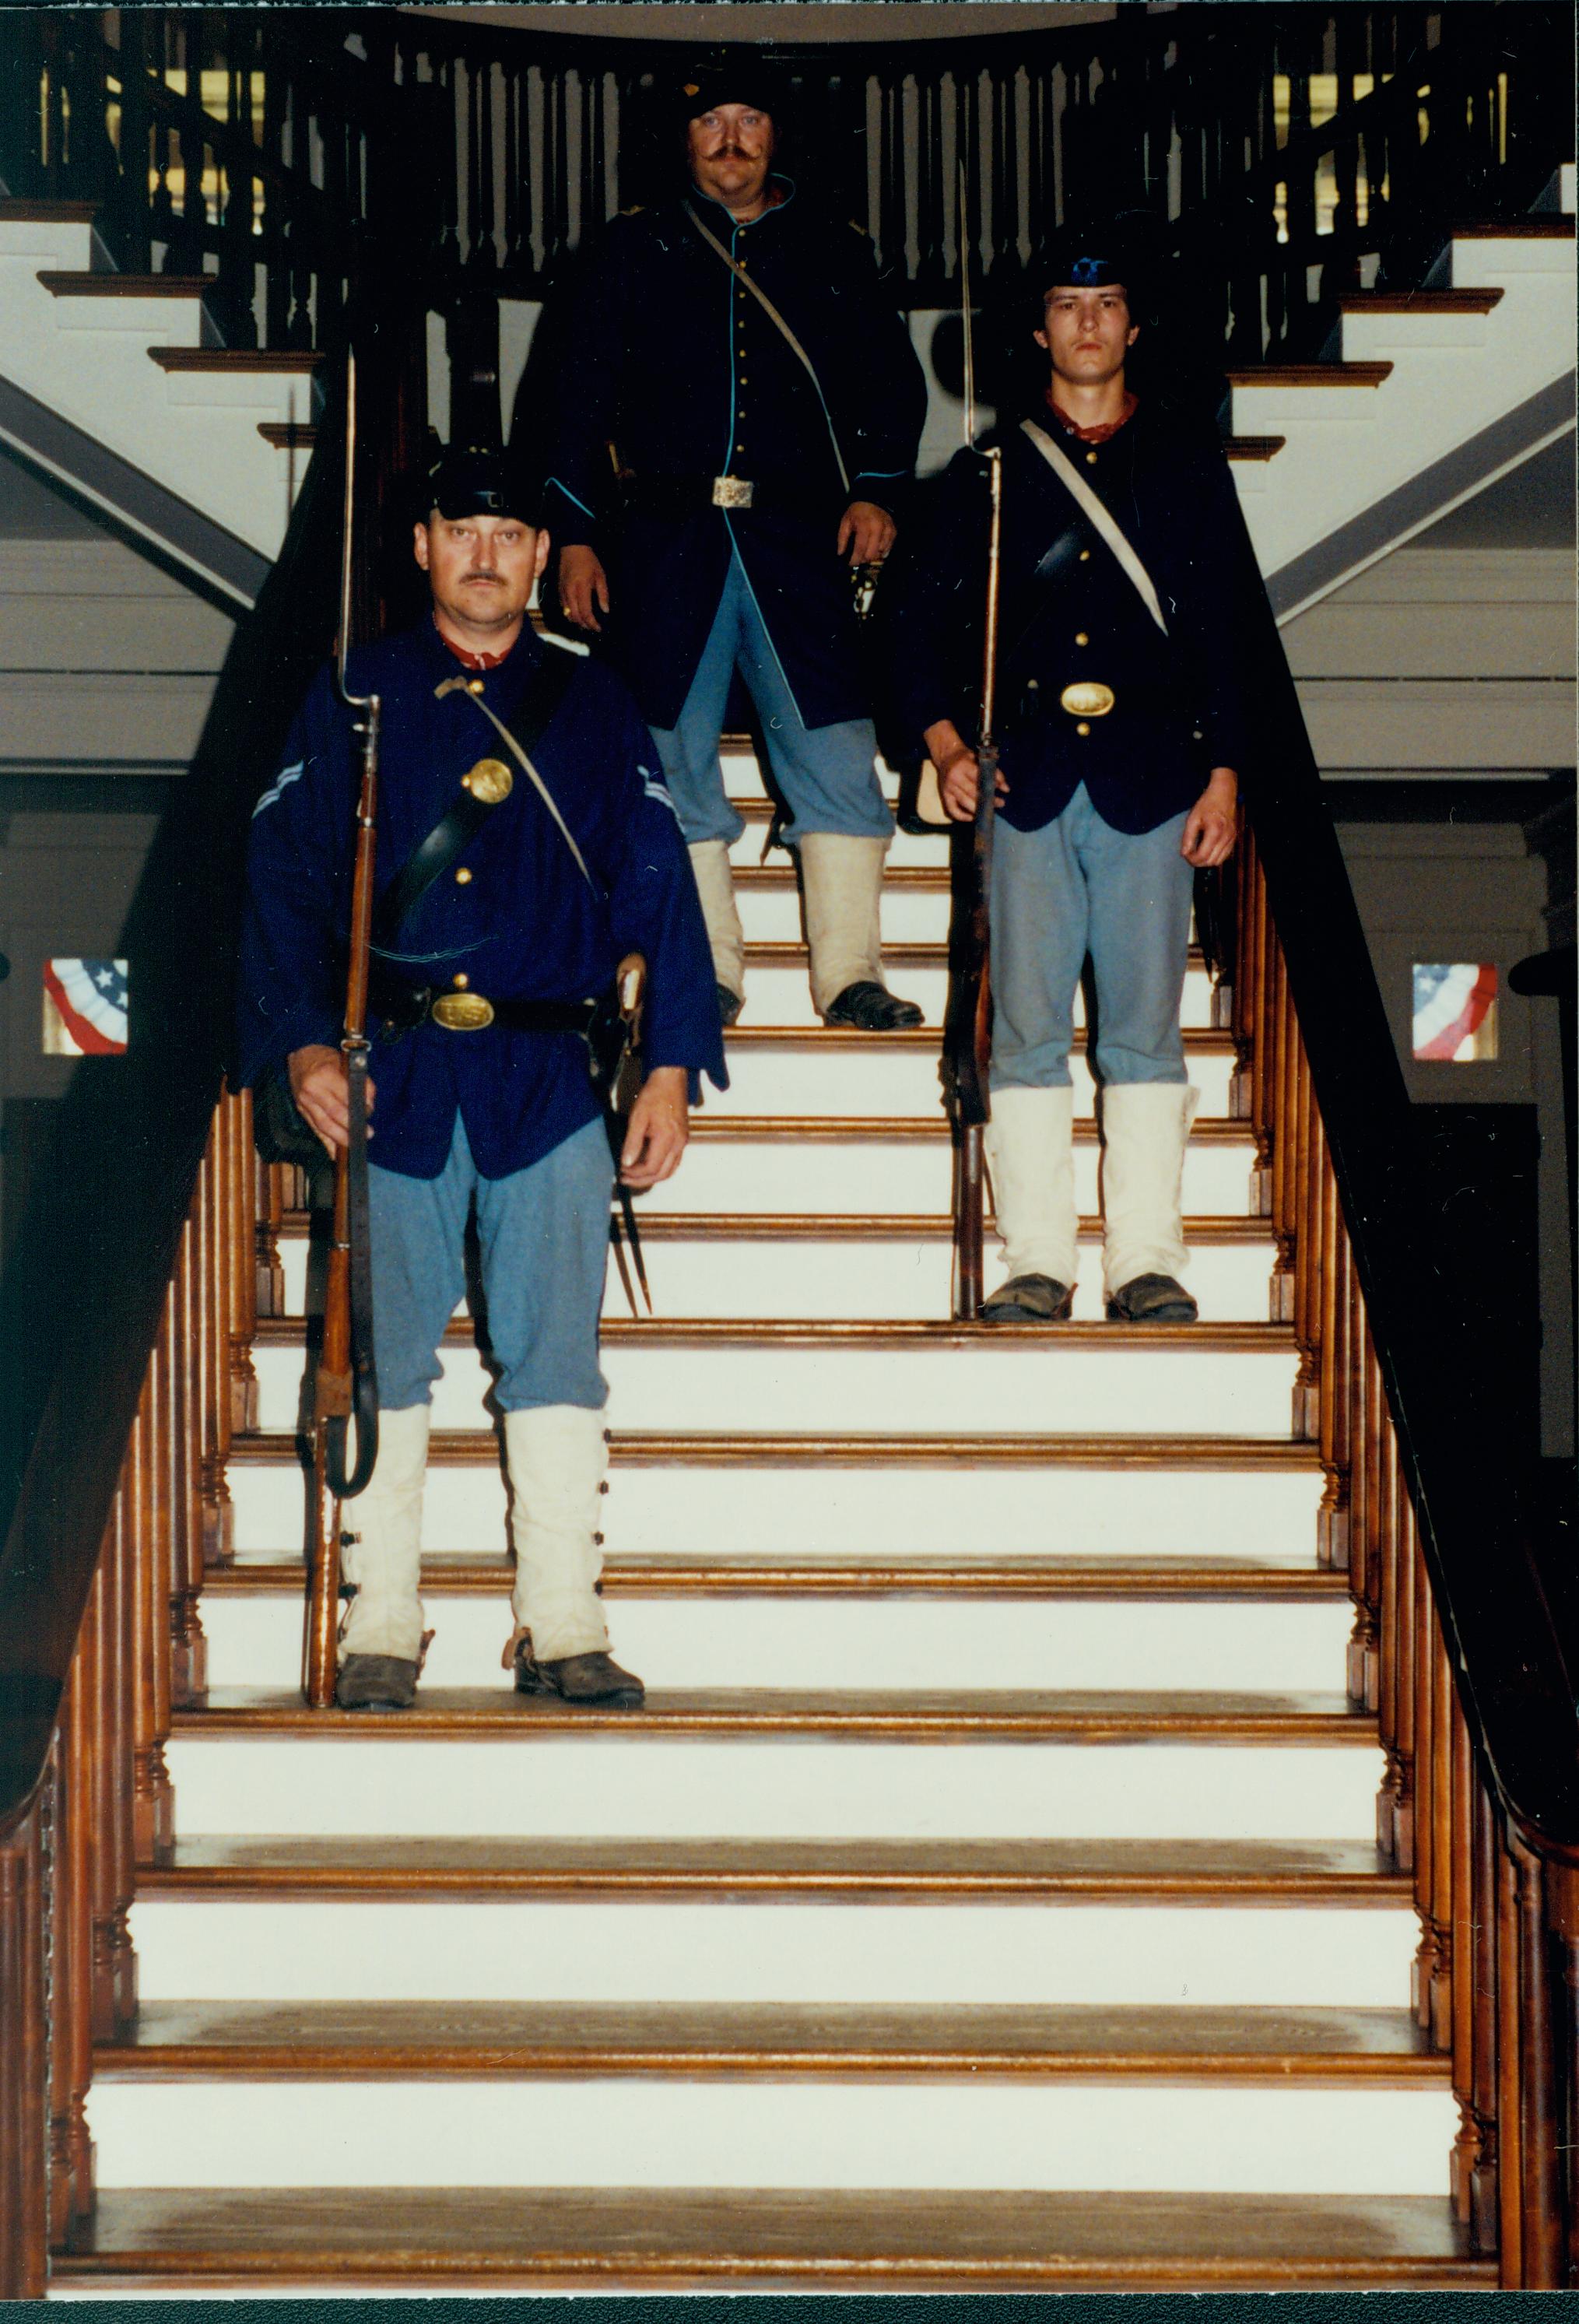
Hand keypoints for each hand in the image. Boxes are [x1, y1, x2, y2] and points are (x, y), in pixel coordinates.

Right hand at [288, 1043, 372, 1156]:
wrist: (300, 1058)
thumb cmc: (326, 1059)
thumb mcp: (346, 1063)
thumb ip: (362, 1082)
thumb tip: (369, 1105)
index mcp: (325, 1075)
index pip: (346, 1096)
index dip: (359, 1107)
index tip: (369, 1113)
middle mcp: (312, 1090)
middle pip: (334, 1114)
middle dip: (351, 1127)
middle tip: (367, 1134)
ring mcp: (304, 1103)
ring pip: (324, 1125)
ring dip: (340, 1138)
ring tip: (354, 1145)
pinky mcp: (302, 1111)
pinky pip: (315, 1130)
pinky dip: (326, 1144)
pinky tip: (335, 1155)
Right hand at [558, 544, 609, 632]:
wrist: (572, 548)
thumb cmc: (588, 561)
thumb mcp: (600, 576)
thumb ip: (603, 594)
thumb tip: (605, 610)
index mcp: (582, 588)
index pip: (585, 613)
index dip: (592, 623)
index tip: (599, 628)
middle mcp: (570, 592)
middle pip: (575, 617)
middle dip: (584, 625)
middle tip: (593, 627)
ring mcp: (562, 592)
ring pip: (567, 614)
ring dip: (577, 621)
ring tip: (586, 624)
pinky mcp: (558, 590)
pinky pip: (563, 607)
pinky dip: (570, 614)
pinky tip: (577, 615)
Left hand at [620, 1065, 688, 1190]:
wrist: (671, 1080)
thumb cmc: (654, 1095)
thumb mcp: (638, 1117)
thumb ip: (632, 1142)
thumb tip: (626, 1162)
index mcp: (667, 1138)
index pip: (652, 1167)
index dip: (635, 1173)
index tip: (622, 1171)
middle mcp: (679, 1143)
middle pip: (662, 1174)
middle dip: (643, 1180)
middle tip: (626, 1179)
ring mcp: (683, 1142)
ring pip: (670, 1171)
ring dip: (652, 1177)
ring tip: (635, 1176)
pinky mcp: (683, 1139)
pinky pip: (674, 1162)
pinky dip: (661, 1169)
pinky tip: (648, 1165)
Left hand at [836, 500, 896, 565]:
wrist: (873, 500)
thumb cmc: (857, 512)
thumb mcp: (846, 521)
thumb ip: (842, 538)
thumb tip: (840, 553)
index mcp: (864, 525)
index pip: (860, 548)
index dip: (855, 559)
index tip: (851, 564)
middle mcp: (878, 528)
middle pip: (872, 554)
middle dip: (864, 559)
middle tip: (859, 557)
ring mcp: (887, 530)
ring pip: (880, 553)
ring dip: (873, 555)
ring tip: (867, 550)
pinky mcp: (893, 532)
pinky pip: (888, 548)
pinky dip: (881, 551)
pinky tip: (875, 547)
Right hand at [924, 719, 1007, 821]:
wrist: (946, 756)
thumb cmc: (965, 757)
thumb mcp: (978, 758)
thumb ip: (992, 771)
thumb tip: (1006, 788)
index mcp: (963, 766)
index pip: (980, 777)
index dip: (992, 785)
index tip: (1004, 790)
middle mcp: (954, 777)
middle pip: (973, 793)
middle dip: (988, 800)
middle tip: (1001, 803)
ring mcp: (948, 788)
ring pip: (964, 802)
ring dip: (978, 809)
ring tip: (989, 811)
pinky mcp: (944, 795)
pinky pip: (952, 810)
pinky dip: (962, 816)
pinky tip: (972, 817)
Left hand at [1181, 768, 1238, 867]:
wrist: (1224, 794)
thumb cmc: (1207, 804)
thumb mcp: (1193, 819)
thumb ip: (1188, 837)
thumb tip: (1184, 853)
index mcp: (1215, 832)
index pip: (1202, 856)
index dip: (1191, 859)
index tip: (1185, 854)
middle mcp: (1226, 837)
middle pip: (1211, 862)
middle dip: (1198, 862)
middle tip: (1189, 856)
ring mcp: (1232, 838)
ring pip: (1219, 861)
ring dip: (1207, 862)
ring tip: (1197, 854)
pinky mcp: (1234, 838)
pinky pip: (1225, 855)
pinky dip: (1215, 857)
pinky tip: (1207, 850)